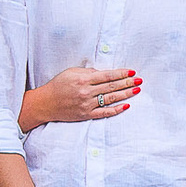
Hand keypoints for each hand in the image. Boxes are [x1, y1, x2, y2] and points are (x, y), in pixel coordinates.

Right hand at [20, 65, 140, 131]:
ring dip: (126, 94)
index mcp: (83, 79)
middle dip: (127, 82)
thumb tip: (104, 73)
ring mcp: (87, 104)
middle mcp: (86, 92)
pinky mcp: (86, 114)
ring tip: (136, 90)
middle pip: (112, 87)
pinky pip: (105, 113)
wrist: (46, 103)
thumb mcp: (71, 72)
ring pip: (111, 99)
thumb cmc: (58, 85)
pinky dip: (116, 109)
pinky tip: (126, 105)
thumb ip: (88, 72)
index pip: (107, 76)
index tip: (132, 71)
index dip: (121, 73)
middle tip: (140, 80)